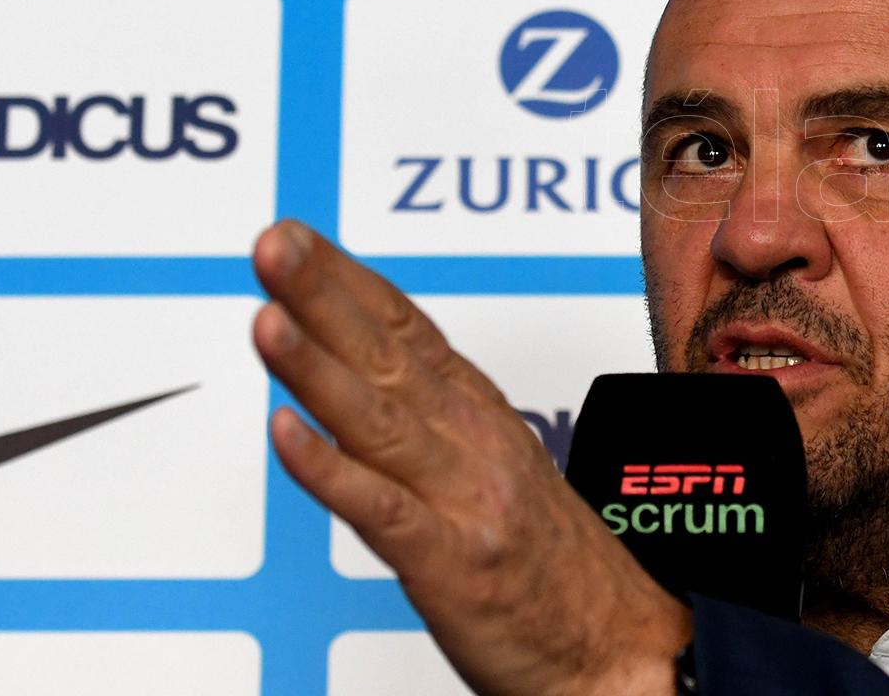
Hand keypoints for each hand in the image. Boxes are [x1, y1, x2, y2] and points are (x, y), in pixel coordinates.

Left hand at [250, 219, 690, 695]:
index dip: (347, 279)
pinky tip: (287, 433)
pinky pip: (380, 509)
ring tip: (268, 317)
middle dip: (324, 293)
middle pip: (388, 355)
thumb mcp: (500, 474)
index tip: (297, 237)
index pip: (407, 328)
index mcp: (483, 416)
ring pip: (378, 418)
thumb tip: (366, 378)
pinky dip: (331, 469)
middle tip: (275, 243)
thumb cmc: (556, 570)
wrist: (620, 652)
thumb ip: (437, 424)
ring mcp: (462, 499)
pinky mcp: (449, 563)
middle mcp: (473, 443)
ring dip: (318, 364)